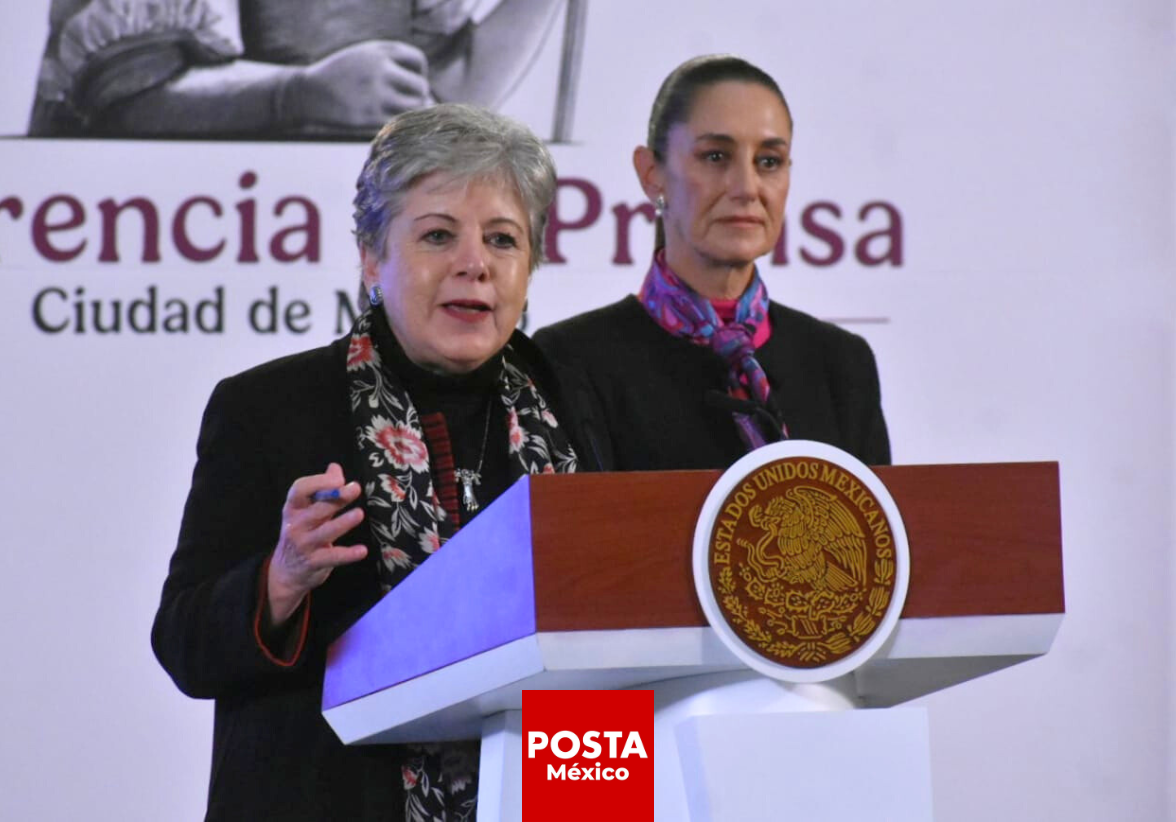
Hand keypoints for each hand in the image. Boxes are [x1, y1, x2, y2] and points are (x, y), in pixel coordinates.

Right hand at [267, 463, 366, 625]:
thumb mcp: (306, 512)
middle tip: (355, 489)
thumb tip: (335, 467)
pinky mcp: (314, 563)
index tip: (339, 479)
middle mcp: (296, 525)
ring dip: (342, 523)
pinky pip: (333, 557)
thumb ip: (322, 491)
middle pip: (317, 508)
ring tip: (358, 514)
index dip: (318, 482)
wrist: (286, 572)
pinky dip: (348, 555)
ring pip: (325, 532)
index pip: (299, 490)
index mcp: (293, 508)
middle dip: (336, 498)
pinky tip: (362, 551)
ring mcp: (304, 545)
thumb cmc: (302, 533)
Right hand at [283, 40, 433, 130]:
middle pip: (421, 86)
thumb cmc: (343, 76)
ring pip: (414, 107)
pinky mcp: (370, 116)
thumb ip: (395, 65)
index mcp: (380, 51)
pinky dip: (401, 124)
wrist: (309, 93)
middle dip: (419, 96)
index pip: (418, 60)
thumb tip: (430, 96)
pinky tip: (391, 123)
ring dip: (412, 113)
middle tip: (406, 102)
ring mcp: (376, 94)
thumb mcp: (365, 56)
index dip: (419, 73)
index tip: (409, 82)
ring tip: (399, 114)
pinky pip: (400, 123)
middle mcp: (380, 70)